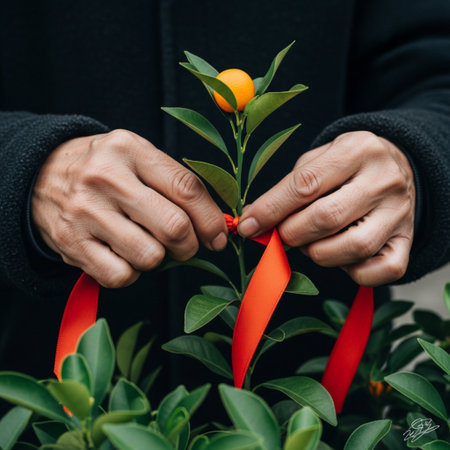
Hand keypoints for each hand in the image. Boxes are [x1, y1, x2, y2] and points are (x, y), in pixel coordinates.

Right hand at [32, 129, 226, 287]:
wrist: (40, 174)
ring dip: (157, 258)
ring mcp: (85, 212)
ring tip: (145, 243)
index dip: (211, 219)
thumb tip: (215, 226)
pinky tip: (122, 254)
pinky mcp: (71, 243)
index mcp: (130, 150)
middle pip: (174, 228)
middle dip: (189, 245)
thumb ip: (175, 183)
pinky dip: (130, 272)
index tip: (219, 237)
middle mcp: (106, 178)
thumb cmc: (104, 169)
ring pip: (150, 257)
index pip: (186, 188)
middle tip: (184, 244)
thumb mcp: (137, 157)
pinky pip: (121, 275)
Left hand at [238, 131, 415, 285]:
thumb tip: (253, 221)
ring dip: (318, 253)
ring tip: (311, 242)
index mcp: (357, 150)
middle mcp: (383, 180)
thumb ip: (287, 188)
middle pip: (326, 218)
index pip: (305, 185)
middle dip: (291, 233)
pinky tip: (341, 256)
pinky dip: (353, 272)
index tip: (248, 225)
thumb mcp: (318, 160)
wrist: (396, 166)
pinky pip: (380, 271)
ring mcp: (400, 213)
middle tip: (282, 234)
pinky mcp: (408, 240)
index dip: (270, 209)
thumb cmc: (346, 166)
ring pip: (352, 248)